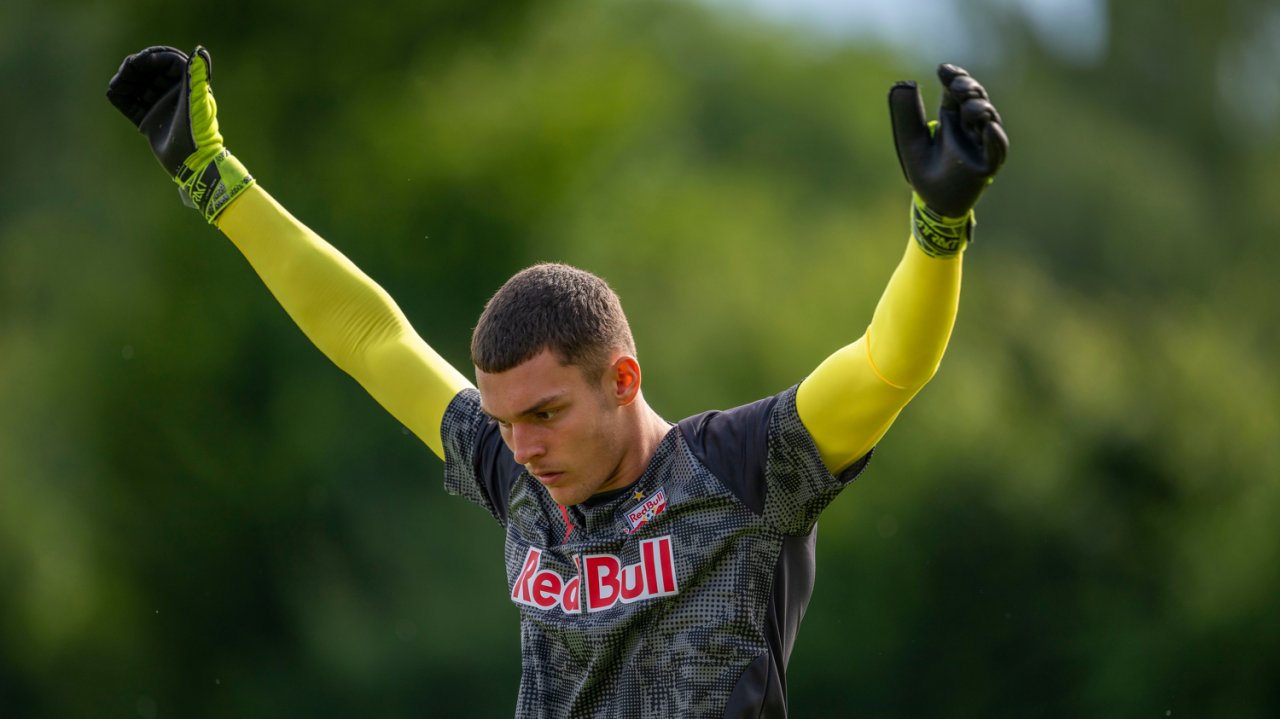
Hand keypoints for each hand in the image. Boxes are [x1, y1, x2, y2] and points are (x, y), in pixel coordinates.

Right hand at [107, 45, 252, 222]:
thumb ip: (196, 77)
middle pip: (151, 73)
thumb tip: (199, 51)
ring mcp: (161, 108)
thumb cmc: (197, 131)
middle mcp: (174, 96)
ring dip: (125, 82)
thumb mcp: (196, 101)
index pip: (169, 62)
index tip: (140, 60)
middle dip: (136, 68)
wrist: (191, 162)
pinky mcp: (150, 121)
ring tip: (116, 84)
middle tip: (125, 70)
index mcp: (187, 87)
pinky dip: (121, 97)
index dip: (154, 57)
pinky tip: (114, 93)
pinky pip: (131, 105)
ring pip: (139, 87)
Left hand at [889, 64, 1006, 219]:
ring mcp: (982, 144)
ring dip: (981, 109)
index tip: (943, 69)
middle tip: (957, 85)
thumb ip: (906, 115)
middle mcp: (970, 127)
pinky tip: (989, 128)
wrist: (933, 204)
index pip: (956, 91)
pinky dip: (995, 138)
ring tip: (970, 106)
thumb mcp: (911, 141)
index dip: (954, 77)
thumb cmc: (925, 171)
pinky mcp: (988, 164)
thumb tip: (904, 83)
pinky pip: (996, 149)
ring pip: (988, 120)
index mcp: (952, 117)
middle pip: (975, 100)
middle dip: (969, 89)